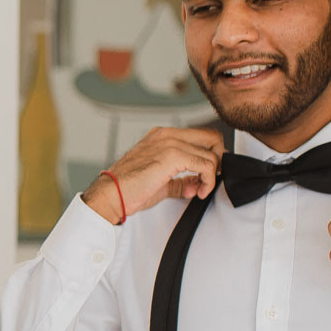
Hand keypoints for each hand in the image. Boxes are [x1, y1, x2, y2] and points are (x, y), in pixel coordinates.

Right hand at [83, 126, 225, 224]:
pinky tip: (199, 191)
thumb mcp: (160, 181)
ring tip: (200, 190)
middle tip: (211, 179)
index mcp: (163, 136)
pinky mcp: (173, 156)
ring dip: (212, 175)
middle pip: (212, 138)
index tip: (207, 174)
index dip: (211, 156)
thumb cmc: (127, 188)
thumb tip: (196, 185)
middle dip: (219, 160)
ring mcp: (170, 143)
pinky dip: (208, 181)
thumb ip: (181, 180)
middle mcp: (167, 135)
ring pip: (212, 153)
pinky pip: (206, 165)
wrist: (111, 195)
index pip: (201, 137)